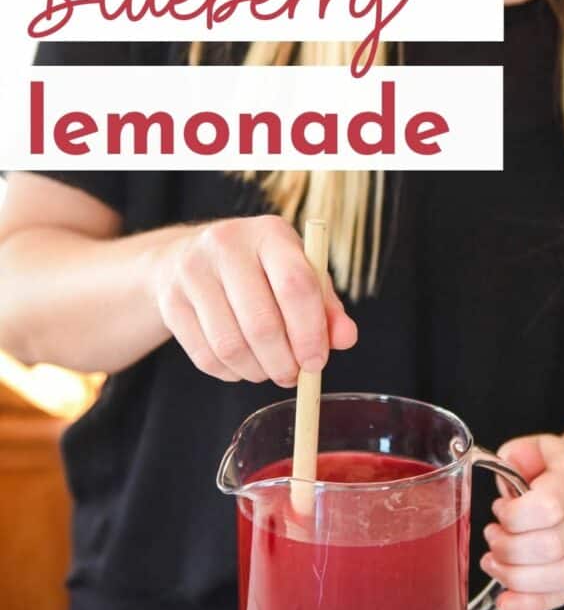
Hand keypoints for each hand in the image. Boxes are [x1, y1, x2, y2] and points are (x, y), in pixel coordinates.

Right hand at [151, 215, 356, 385]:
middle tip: (294, 376)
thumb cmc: (257, 271)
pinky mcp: (171, 303)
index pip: (296, 286)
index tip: (317, 362)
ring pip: (232, 347)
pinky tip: (243, 364)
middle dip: (284, 363)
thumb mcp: (297, 274)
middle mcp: (226, 245)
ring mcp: (192, 273)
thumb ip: (326, 307)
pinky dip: (231, 373)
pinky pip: (207, 358)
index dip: (310, 333)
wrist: (187, 259)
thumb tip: (346, 339)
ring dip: (258, 372)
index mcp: (268, 233)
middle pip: (262, 324)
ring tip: (270, 370)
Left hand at [480, 434, 563, 609]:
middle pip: (551, 546)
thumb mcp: (531, 448)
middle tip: (492, 537)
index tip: (499, 510)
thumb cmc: (552, 465)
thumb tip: (503, 475)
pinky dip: (530, 603)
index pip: (548, 507)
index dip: (513, 516)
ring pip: (561, 577)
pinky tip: (505, 600)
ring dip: (516, 576)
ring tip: (493, 562)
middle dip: (509, 548)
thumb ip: (513, 458)